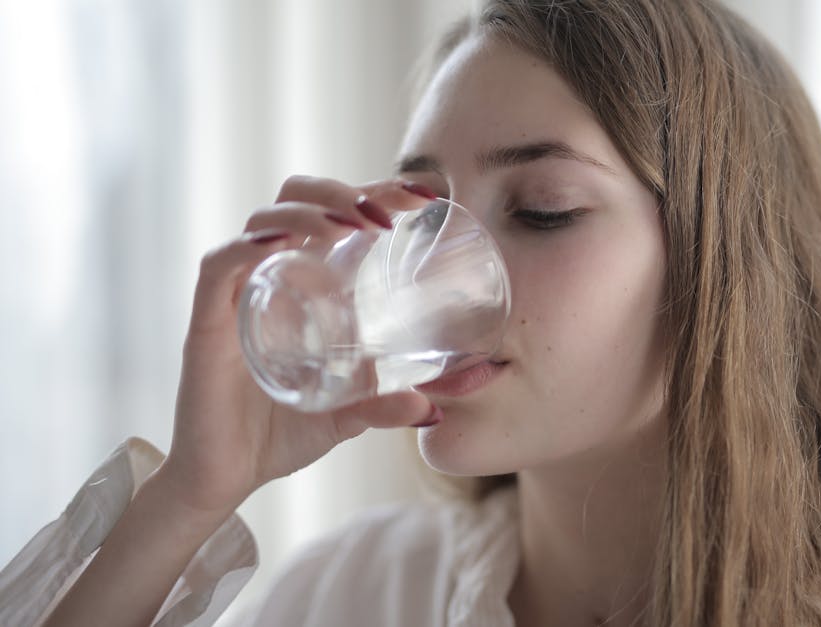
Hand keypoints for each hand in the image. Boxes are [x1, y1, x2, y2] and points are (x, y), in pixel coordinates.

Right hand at [158, 175, 435, 516]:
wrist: (224, 479)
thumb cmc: (280, 434)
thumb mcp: (348, 416)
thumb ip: (387, 406)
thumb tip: (434, 409)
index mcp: (304, 283)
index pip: (336, 214)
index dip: (376, 192)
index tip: (424, 196)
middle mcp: (270, 276)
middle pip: (296, 199)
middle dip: (342, 191)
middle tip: (386, 214)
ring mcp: (237, 294)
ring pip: (263, 220)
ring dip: (309, 211)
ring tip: (351, 225)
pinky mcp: (206, 322)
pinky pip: (220, 266)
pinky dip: (248, 246)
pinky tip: (282, 243)